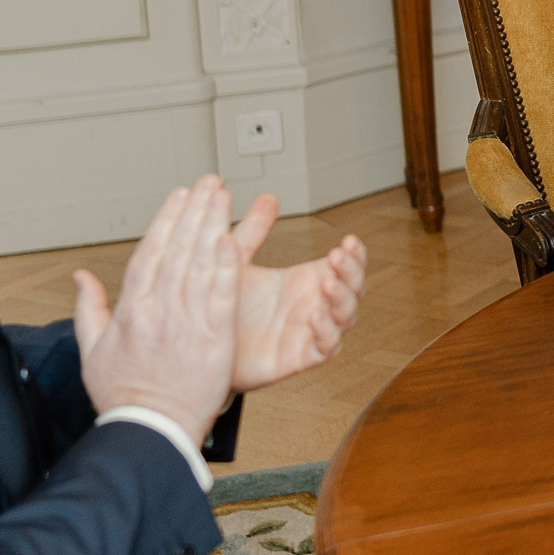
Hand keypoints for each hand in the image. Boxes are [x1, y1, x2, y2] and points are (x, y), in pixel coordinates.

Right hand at [74, 178, 238, 443]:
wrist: (150, 431)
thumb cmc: (123, 395)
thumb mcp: (92, 351)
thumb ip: (88, 308)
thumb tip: (80, 275)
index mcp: (131, 311)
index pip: (149, 253)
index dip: (166, 220)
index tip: (179, 195)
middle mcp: (159, 311)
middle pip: (178, 250)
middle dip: (195, 211)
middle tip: (209, 182)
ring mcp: (187, 323)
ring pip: (200, 264)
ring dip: (213, 226)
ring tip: (224, 197)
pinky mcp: (214, 338)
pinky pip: (222, 294)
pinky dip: (227, 265)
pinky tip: (234, 239)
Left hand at [226, 194, 365, 393]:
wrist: (198, 346)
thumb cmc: (219, 306)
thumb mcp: (233, 262)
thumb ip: (252, 232)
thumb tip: (267, 197)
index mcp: (305, 281)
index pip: (346, 265)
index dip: (355, 254)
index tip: (349, 240)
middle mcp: (313, 304)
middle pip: (354, 288)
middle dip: (353, 271)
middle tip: (339, 256)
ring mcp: (310, 331)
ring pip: (346, 316)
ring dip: (343, 297)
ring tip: (327, 282)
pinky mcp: (299, 357)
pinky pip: (327, 346)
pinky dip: (327, 331)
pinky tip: (315, 315)